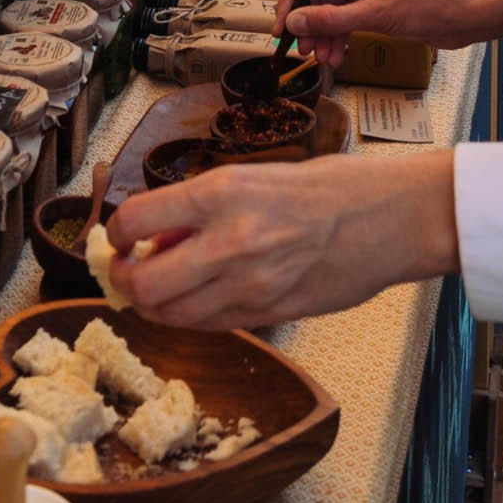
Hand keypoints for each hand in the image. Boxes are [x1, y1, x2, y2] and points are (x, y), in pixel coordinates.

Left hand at [106, 150, 458, 328]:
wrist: (388, 218)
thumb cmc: (326, 188)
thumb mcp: (252, 177)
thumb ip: (200, 209)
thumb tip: (153, 236)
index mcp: (221, 193)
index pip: (134, 221)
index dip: (114, 234)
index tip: (118, 236)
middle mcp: (230, 241)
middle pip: (144, 285)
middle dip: (124, 282)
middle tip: (126, 272)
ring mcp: (250, 285)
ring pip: (172, 315)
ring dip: (154, 305)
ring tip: (159, 286)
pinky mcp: (270, 313)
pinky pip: (210, 325)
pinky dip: (191, 316)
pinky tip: (198, 297)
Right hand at [272, 0, 502, 70]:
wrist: (465, 14)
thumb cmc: (431, 3)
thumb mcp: (374, 15)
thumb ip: (330, 19)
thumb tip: (295, 23)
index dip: (291, 3)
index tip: (279, 28)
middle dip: (311, 22)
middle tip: (302, 49)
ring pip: (331, 5)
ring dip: (326, 32)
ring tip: (323, 57)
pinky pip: (346, 12)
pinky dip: (341, 32)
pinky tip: (337, 53)